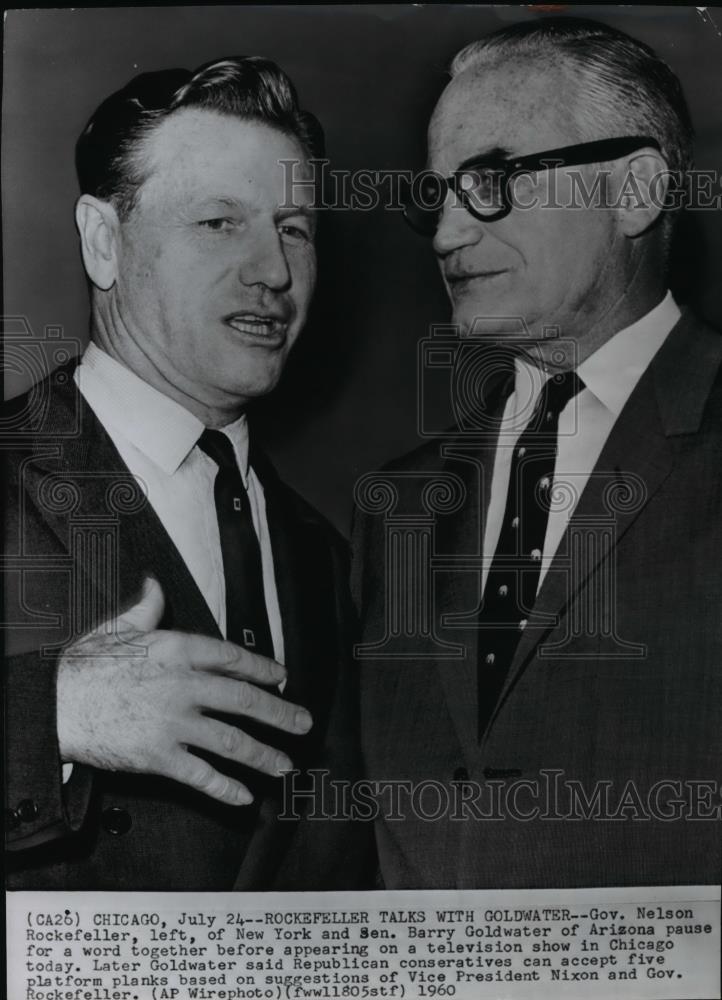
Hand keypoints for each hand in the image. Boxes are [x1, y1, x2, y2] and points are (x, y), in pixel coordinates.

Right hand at [56, 577, 311, 804]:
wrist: (54, 704)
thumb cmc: (86, 665)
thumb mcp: (119, 627)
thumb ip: (147, 607)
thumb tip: (155, 584)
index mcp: (179, 651)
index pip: (234, 659)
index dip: (264, 670)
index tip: (283, 678)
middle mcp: (184, 686)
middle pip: (245, 701)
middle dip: (281, 714)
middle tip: (304, 724)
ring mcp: (174, 724)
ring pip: (232, 741)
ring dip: (264, 755)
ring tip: (285, 765)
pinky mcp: (158, 757)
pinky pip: (202, 775)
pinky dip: (226, 788)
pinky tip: (245, 796)